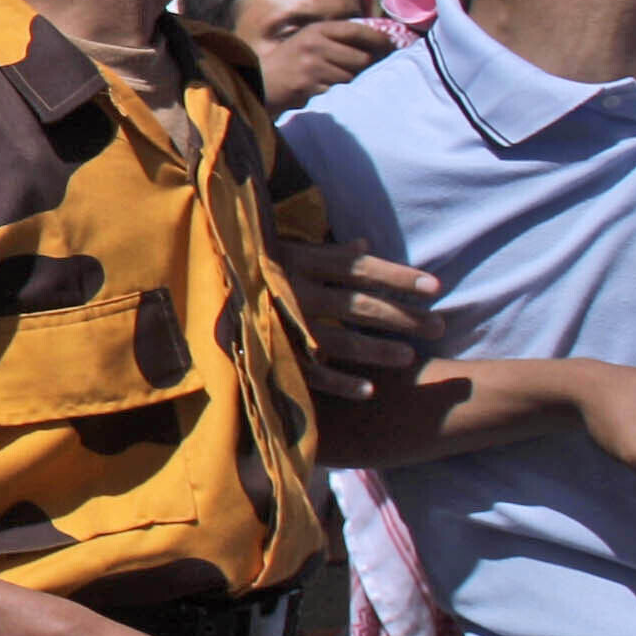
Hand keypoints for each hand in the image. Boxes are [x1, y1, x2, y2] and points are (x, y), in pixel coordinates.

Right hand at [253, 17, 399, 110]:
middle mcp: (315, 43)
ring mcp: (311, 65)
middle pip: (362, 59)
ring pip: (352, 78)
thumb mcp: (309, 42)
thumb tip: (380, 45)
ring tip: (343, 86)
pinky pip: (337, 93)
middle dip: (368, 70)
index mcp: (317, 30)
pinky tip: (331, 97)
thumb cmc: (290, 64)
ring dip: (352, 85)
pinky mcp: (307, 86)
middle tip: (369, 75)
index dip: (380, 40)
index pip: (358, 30)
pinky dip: (338, 97)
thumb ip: (337, 41)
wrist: (258, 83)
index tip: (393, 48)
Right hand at [271, 240, 436, 398]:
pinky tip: (369, 390)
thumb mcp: (290, 252)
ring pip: (338, 341)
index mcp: (301, 261)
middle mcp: (294, 291)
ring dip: (376, 350)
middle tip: (438, 326)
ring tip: (409, 357)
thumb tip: (365, 245)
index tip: (434, 287)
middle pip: (358, 305)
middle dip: (401, 316)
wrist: (197, 294)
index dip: (398, 277)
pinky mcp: (270, 352)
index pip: (360, 269)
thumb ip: (327, 252)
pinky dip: (339, 383)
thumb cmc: (258, 270)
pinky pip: (310, 372)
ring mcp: (281, 325)